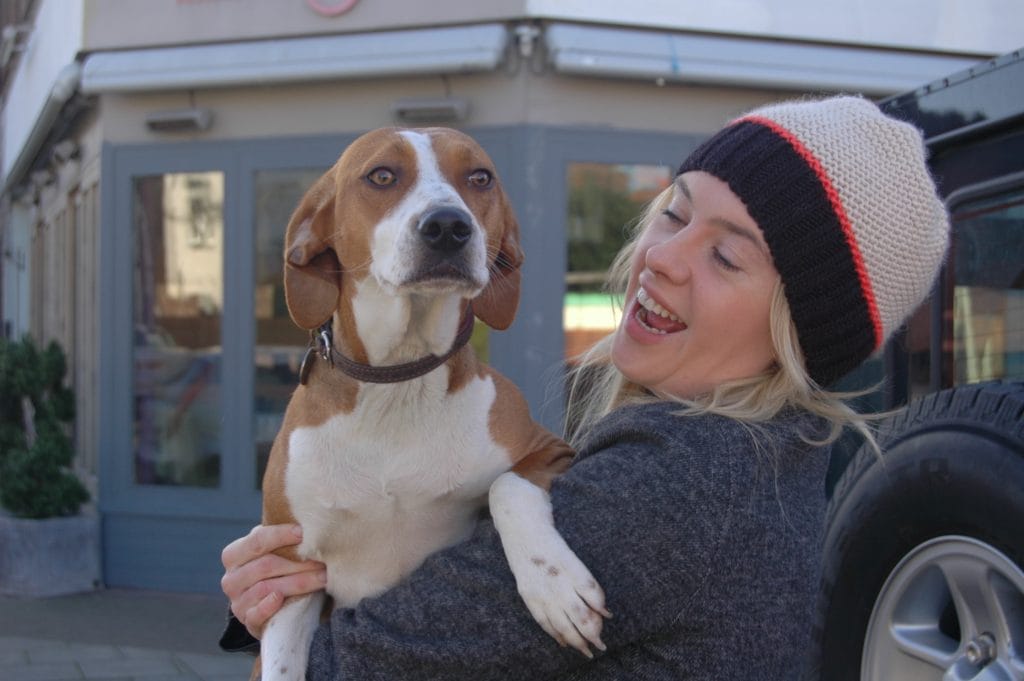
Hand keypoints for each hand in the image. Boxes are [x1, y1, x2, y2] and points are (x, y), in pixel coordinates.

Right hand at [220, 524, 326, 638]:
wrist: (269, 604)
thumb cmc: (275, 568)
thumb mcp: (272, 550)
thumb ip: (279, 538)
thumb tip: (305, 521)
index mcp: (233, 555)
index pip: (256, 541)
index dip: (281, 535)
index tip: (303, 533)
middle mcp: (231, 579)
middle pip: (266, 565)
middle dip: (298, 562)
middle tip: (323, 560)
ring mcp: (237, 602)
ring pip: (268, 588)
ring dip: (299, 582)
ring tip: (323, 577)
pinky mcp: (247, 621)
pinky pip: (257, 614)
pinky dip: (270, 606)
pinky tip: (284, 598)